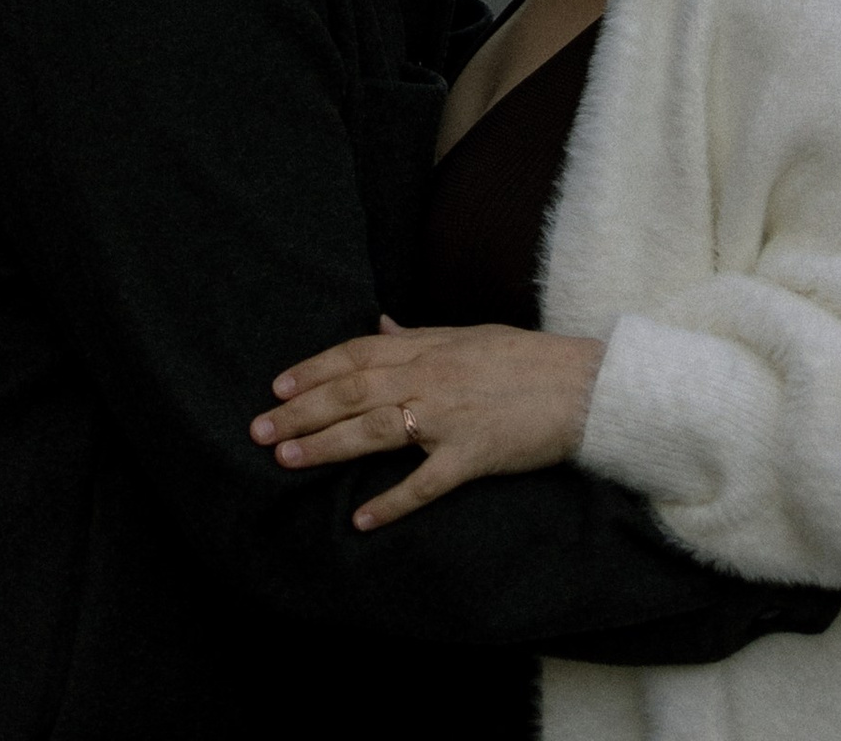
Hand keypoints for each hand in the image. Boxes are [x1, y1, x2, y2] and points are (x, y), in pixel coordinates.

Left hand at [250, 315, 605, 528]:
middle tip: (259, 430)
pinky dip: (392, 501)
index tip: (276, 388)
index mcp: (426, 348)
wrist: (580, 385)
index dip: (312, 371)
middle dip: (301, 412)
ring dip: (326, 447)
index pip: (354, 355)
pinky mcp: (472, 456)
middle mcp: (429, 378)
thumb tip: (379, 322)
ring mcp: (449, 418)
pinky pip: (425, 483)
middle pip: (351, 392)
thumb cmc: (523, 358)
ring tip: (287, 460)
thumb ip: (417, 334)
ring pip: (374, 431)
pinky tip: (361, 519)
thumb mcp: (466, 334)